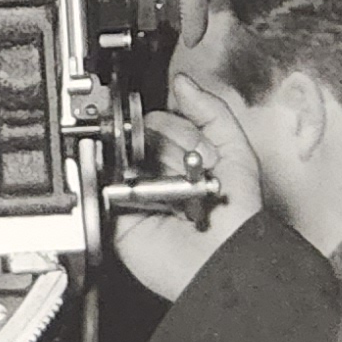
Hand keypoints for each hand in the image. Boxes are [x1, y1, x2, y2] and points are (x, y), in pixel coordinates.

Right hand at [113, 92, 265, 299]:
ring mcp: (137, 192)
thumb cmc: (235, 217)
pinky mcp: (118, 214)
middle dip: (159, 145)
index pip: (163, 121)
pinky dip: (116, 182)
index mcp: (184, 156)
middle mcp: (158, 172)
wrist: (220, 259)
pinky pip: (105, 187)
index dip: (174, 126)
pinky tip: (138, 186)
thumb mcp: (236, 151)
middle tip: (181, 167)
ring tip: (164, 182)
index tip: (189, 142)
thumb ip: (213, 112)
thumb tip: (182, 83)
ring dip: (140, 163)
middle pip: (140, 136)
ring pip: (121, 156)